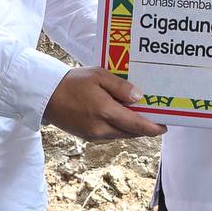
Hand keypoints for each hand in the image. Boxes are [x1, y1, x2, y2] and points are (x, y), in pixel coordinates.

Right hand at [42, 67, 165, 140]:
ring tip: (140, 117)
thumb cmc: (73, 81)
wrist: (47, 94)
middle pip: (130, 133)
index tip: (164, 127)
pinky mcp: (86, 136)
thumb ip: (120, 87)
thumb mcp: (99, 76)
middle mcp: (100, 128)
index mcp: (105, 112)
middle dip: (144, 129)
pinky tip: (121, 118)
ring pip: (120, 135)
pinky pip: (109, 135)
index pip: (135, 125)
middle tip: (155, 119)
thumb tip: (138, 97)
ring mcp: (92, 135)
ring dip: (131, 129)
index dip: (152, 128)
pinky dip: (119, 129)